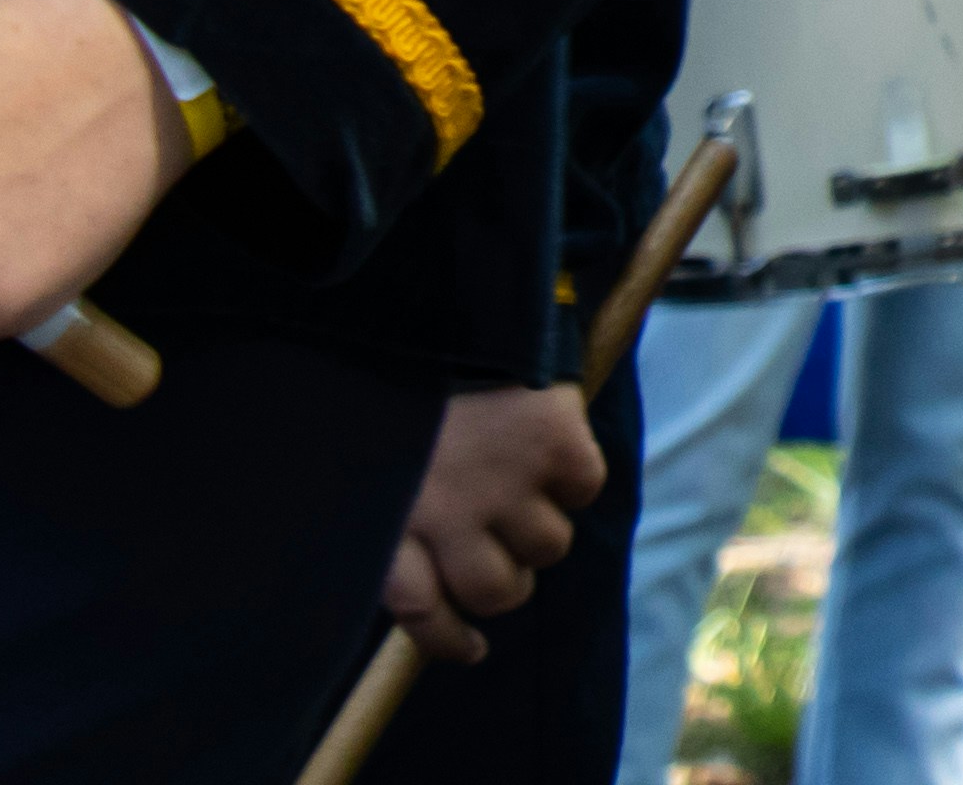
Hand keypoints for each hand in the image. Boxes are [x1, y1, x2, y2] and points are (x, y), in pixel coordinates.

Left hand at [381, 380, 606, 664]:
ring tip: (520, 484)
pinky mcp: (556, 445)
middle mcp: (450, 513)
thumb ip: (400, 532)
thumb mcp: (379, 469)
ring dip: (539, 523)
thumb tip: (444, 607)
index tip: (468, 647)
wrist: (448, 315)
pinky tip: (546, 447)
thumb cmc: (412, 400)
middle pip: (498, 592)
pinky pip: (583, 489)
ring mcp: (506, 481)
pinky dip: (573, 473)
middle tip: (501, 552)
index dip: (448, 639)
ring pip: (548, 547)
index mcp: (394, 523)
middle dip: (504, 582)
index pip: (425, 613)